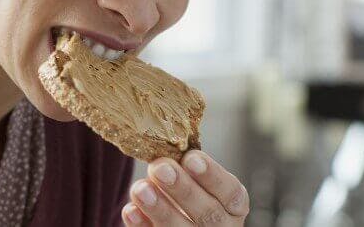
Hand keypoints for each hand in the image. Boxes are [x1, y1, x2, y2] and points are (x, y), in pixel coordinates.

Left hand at [121, 150, 248, 225]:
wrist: (180, 223)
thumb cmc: (190, 195)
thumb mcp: (198, 182)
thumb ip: (188, 169)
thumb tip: (163, 146)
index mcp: (232, 207)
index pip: (231, 193)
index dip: (212, 176)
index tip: (191, 158)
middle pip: (208, 213)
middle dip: (183, 189)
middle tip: (160, 168)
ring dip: (160, 208)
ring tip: (140, 188)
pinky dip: (142, 225)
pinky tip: (131, 210)